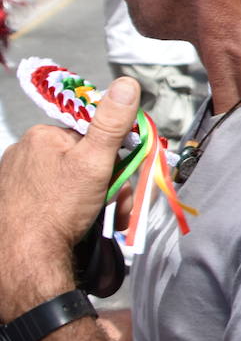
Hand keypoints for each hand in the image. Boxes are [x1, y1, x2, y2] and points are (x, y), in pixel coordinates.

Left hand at [0, 77, 140, 315]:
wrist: (25, 258)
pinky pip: (53, 197)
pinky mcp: (14, 202)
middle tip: (117, 205)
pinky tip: (79, 224)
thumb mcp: (96, 161)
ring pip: (71, 180)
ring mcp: (16, 179)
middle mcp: (24, 153)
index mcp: (42, 135)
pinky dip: (71, 209)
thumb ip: (111, 123)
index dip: (113, 154)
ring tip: (104, 218)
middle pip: (83, 159)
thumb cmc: (58, 209)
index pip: (90, 134)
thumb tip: (126, 83)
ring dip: (95, 198)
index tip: (124, 175)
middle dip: (108, 182)